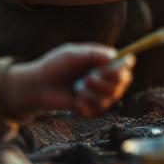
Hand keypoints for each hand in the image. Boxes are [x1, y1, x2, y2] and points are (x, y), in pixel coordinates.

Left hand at [7, 43, 133, 117]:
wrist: (37, 85)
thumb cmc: (55, 65)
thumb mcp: (73, 54)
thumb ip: (94, 54)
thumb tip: (114, 56)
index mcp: (103, 62)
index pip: (125, 65)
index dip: (124, 68)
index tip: (115, 70)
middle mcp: (104, 78)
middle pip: (122, 83)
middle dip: (107, 83)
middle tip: (88, 79)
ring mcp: (98, 94)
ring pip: (110, 98)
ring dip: (94, 94)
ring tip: (78, 89)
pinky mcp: (89, 108)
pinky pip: (96, 109)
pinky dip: (85, 105)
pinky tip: (74, 100)